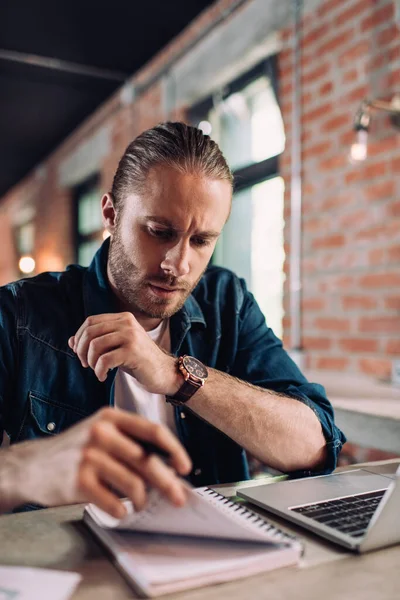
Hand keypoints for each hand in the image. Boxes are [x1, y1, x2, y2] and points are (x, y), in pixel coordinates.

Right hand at [7, 407, 191, 517]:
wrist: (33, 465)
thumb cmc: (76, 450)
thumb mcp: (101, 432)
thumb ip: (130, 443)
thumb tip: (169, 468)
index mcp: (111, 417)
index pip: (153, 431)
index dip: (174, 450)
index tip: (185, 467)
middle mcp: (100, 432)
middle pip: (147, 461)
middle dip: (168, 483)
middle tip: (178, 498)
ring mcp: (88, 456)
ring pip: (134, 484)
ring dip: (143, 500)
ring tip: (140, 504)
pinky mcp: (78, 481)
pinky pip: (114, 503)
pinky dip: (122, 511)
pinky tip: (120, 510)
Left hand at [68, 313, 180, 394]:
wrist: (164, 372)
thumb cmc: (138, 361)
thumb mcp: (115, 348)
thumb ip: (95, 342)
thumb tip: (70, 341)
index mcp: (122, 318)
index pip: (90, 322)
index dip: (79, 338)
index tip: (81, 354)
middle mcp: (127, 322)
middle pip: (90, 332)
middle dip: (81, 351)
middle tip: (85, 364)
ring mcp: (131, 336)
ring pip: (95, 345)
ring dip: (90, 361)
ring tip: (96, 370)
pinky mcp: (133, 351)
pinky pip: (105, 360)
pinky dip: (99, 371)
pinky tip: (103, 377)